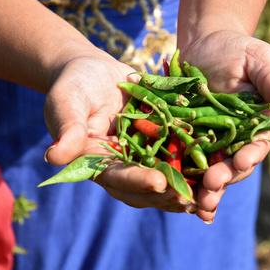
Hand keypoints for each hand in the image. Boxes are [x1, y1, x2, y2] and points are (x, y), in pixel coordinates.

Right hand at [43, 55, 196, 212]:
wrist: (93, 72)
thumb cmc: (74, 85)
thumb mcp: (67, 102)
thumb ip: (66, 129)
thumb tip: (54, 158)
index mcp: (98, 162)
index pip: (116, 177)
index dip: (137, 181)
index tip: (159, 181)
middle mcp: (122, 165)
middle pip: (144, 188)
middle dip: (168, 193)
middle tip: (192, 197)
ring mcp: (142, 156)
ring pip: (165, 178)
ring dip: (186, 188)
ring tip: (209, 193)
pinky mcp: (159, 142)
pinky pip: (177, 157)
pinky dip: (194, 165)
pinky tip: (216, 169)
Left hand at [180, 31, 269, 221]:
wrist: (203, 45)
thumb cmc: (236, 48)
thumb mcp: (259, 57)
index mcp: (258, 123)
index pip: (257, 145)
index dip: (250, 155)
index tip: (241, 162)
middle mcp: (236, 138)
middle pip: (233, 165)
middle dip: (223, 178)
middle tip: (210, 187)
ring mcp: (211, 141)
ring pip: (209, 170)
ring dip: (203, 189)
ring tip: (194, 203)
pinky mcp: (187, 139)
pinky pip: (184, 161)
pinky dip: (181, 178)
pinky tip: (175, 195)